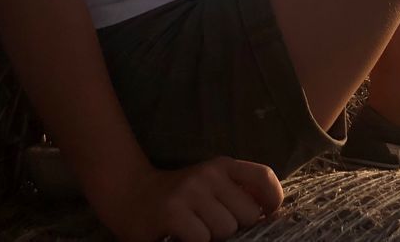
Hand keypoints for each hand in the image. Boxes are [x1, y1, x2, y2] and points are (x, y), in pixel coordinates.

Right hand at [91, 156, 283, 241]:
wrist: (128, 194)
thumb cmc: (176, 199)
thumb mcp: (209, 187)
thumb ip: (236, 194)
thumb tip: (268, 216)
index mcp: (223, 165)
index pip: (264, 178)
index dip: (272, 201)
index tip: (264, 217)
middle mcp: (209, 174)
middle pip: (248, 215)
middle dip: (235, 229)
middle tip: (212, 227)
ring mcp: (190, 191)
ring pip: (226, 229)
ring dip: (212, 238)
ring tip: (194, 230)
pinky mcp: (173, 211)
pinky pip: (202, 238)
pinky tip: (181, 235)